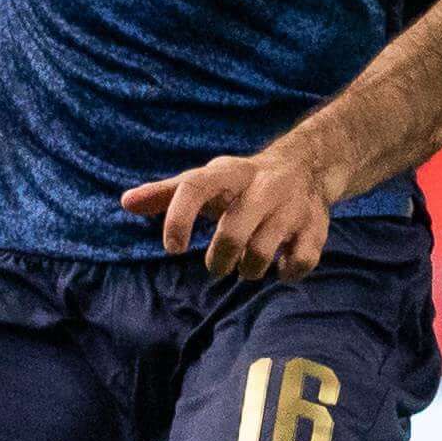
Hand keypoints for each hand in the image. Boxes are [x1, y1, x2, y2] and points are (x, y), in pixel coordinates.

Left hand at [119, 145, 333, 280]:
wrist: (306, 166)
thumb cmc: (240, 183)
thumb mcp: (206, 182)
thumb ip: (165, 194)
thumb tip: (125, 203)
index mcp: (229, 173)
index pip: (196, 187)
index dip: (179, 218)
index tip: (172, 249)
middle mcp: (262, 186)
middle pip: (233, 231)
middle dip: (220, 259)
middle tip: (217, 265)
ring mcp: (292, 207)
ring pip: (263, 252)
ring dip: (248, 270)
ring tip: (246, 266)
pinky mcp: (316, 227)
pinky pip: (300, 262)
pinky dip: (285, 273)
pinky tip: (279, 267)